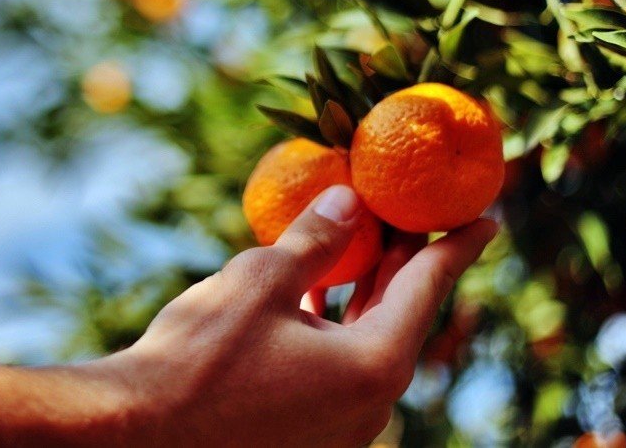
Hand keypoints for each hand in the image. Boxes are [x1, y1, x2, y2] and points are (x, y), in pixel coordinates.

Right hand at [112, 185, 496, 446]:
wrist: (138, 435)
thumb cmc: (198, 357)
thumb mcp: (259, 282)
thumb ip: (314, 241)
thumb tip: (350, 201)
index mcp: (372, 367)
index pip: (428, 290)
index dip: (458, 246)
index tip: (488, 219)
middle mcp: (367, 403)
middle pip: (400, 313)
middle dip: (408, 260)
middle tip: (419, 213)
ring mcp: (336, 421)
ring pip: (365, 337)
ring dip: (365, 287)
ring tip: (367, 237)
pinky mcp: (304, 427)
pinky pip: (334, 361)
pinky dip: (332, 319)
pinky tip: (314, 287)